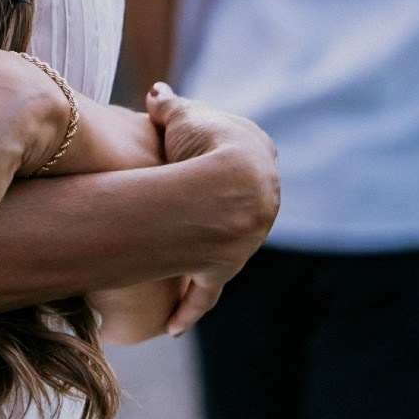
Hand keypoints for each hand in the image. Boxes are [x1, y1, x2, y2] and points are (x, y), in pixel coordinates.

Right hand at [145, 82, 278, 335]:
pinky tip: (173, 326)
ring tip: (174, 255)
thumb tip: (157, 92)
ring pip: (225, 246)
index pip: (234, 151)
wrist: (227, 185)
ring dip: (204, 250)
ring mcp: (246, 236)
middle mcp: (261, 200)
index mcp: (255, 155)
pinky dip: (188, 307)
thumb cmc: (204, 142)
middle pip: (232, 202)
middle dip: (210, 203)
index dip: (207, 149)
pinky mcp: (222, 265)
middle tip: (178, 204)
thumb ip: (169, 105)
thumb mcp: (181, 114)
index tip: (183, 151)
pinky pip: (203, 290)